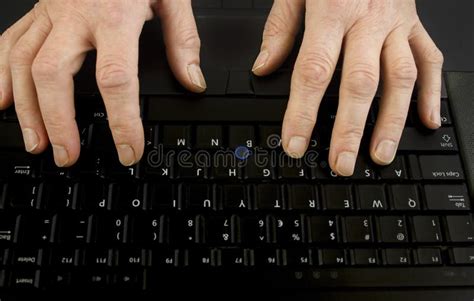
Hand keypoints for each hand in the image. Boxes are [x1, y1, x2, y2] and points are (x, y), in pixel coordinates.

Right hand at [0, 0, 205, 166]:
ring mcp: (50, 12)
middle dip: (59, 123)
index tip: (128, 149)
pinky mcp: (37, 10)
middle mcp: (75, 16)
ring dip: (27, 109)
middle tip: (67, 155)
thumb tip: (192, 81)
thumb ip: (183, 40)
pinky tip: (3, 103)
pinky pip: (10, 43)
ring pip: (23, 63)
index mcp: (114, 15)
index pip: (115, 79)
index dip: (121, 120)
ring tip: (36, 143)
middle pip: (54, 76)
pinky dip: (2, 75)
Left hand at [253, 0, 442, 175]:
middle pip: (360, 83)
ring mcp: (397, 25)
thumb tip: (264, 67)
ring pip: (400, 78)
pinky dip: (432, 93)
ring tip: (380, 154)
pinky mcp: (417, 26)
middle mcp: (368, 21)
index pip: (314, 72)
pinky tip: (428, 122)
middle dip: (350, 129)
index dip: (304, 113)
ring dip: (392, 121)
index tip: (296, 144)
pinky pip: (431, 60)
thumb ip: (280, 30)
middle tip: (342, 162)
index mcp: (332, 12)